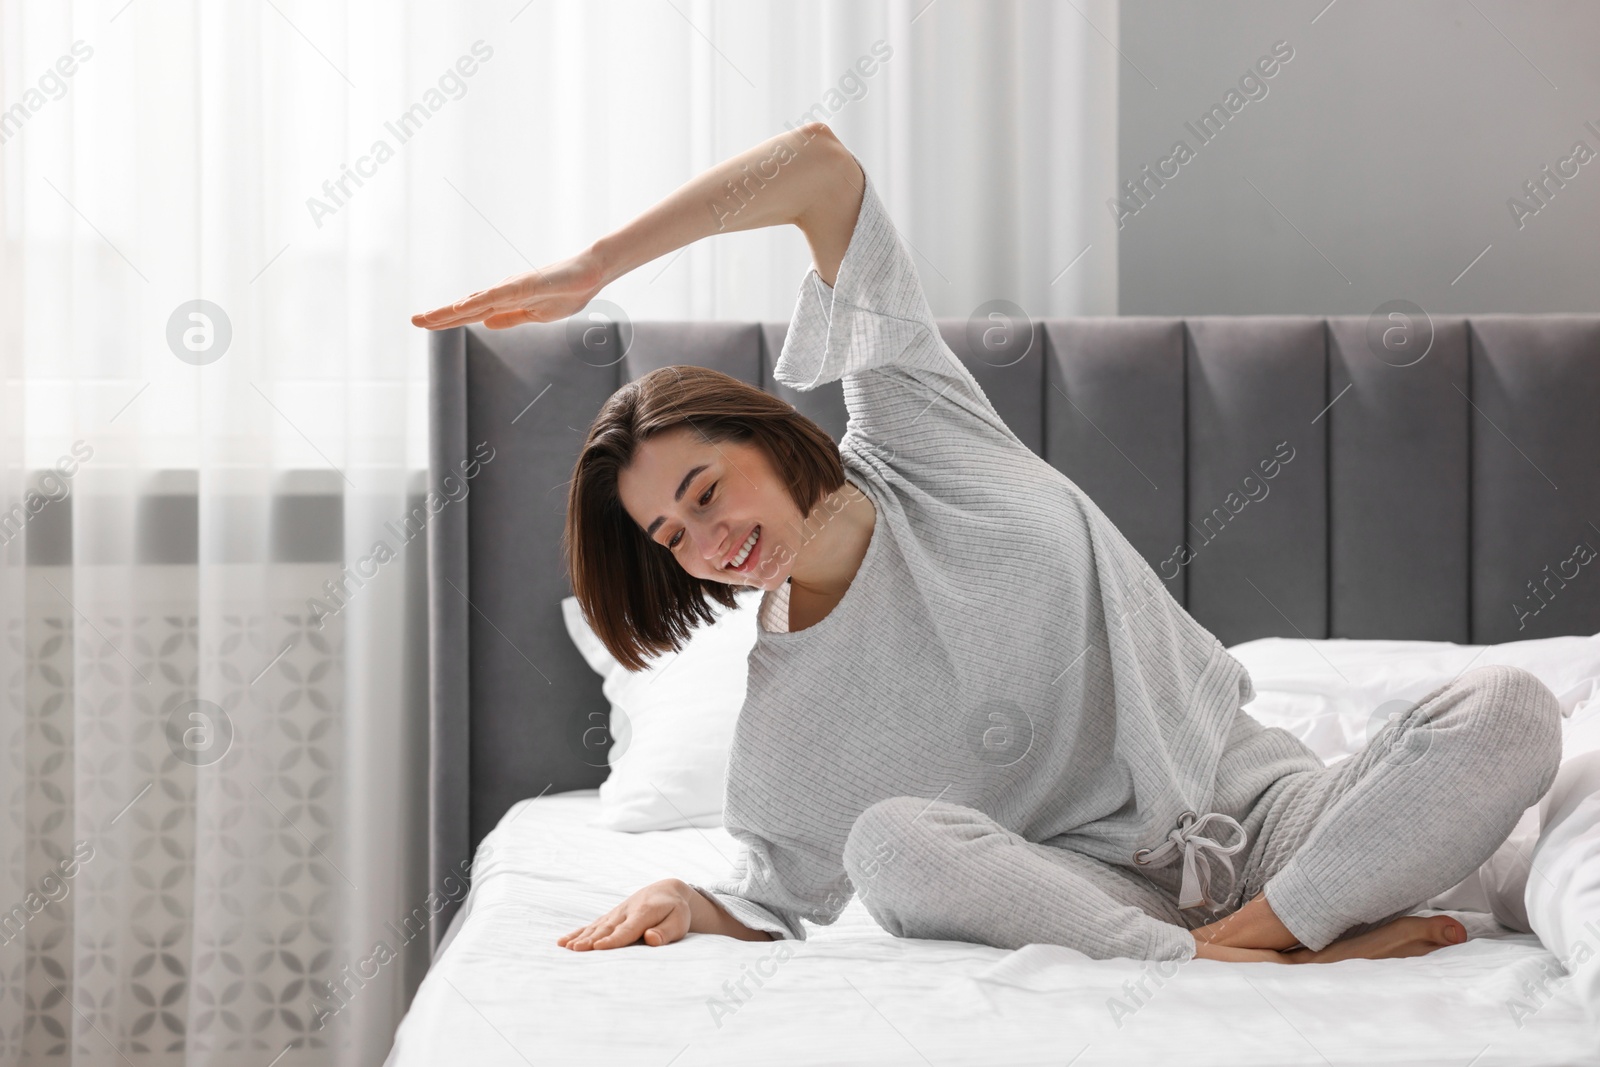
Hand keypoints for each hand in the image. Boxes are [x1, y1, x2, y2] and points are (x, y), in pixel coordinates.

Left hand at [412, 249, 605, 330]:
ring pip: (475, 302)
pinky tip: (461, 307)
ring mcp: (512, 288)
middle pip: (466, 307)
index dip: (447, 319)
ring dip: (450, 310)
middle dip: (439, 315)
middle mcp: (503, 293)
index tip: (424, 323)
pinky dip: (478, 301)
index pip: (470, 313)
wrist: (590, 273)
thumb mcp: (535, 314)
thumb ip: (510, 317)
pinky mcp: (525, 285)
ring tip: (427, 317)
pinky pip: (498, 296)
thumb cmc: (566, 291)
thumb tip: (486, 323)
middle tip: (413, 321)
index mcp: (505, 302)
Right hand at [557, 878, 692, 950]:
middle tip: (576, 949)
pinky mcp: (610, 917)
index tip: (599, 947)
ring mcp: (615, 913)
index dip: (613, 939)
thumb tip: (651, 938)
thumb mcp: (679, 921)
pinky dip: (578, 933)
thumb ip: (666, 931)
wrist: (666, 892)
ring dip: (581, 936)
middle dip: (591, 939)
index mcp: (644, 912)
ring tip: (566, 947)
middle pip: (607, 928)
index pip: (627, 929)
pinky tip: (563, 941)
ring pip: (596, 926)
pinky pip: (592, 925)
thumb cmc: (674, 911)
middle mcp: (626, 911)